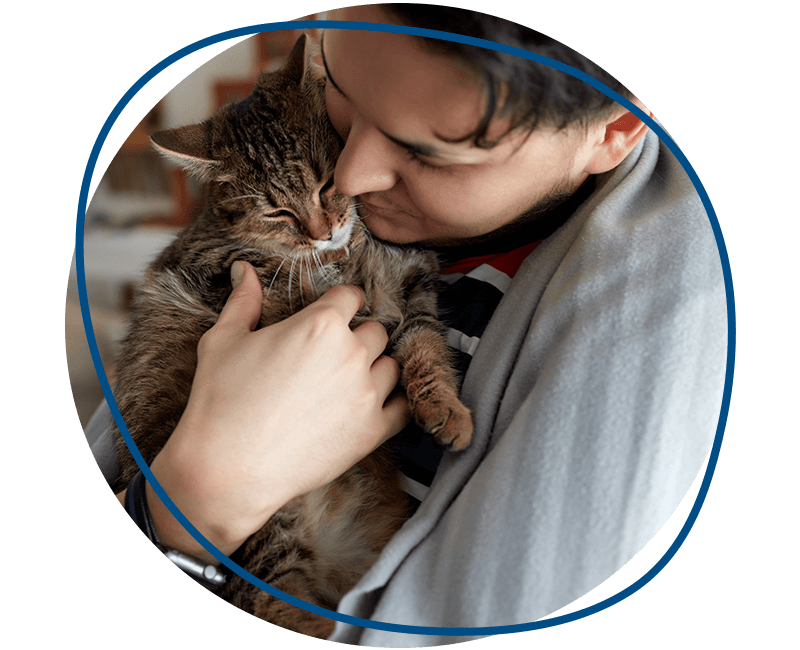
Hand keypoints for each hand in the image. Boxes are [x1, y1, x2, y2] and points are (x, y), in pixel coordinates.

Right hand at [142, 261, 410, 561]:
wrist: (227, 468)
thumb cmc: (220, 401)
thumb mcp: (224, 340)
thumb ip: (243, 300)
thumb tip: (243, 269)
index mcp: (320, 323)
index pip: (351, 296)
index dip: (342, 302)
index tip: (336, 312)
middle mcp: (352, 352)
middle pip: (375, 331)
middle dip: (358, 337)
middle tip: (333, 354)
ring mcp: (366, 393)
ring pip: (391, 366)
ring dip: (375, 368)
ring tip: (349, 381)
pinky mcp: (372, 431)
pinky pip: (403, 407)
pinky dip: (392, 404)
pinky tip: (372, 405)